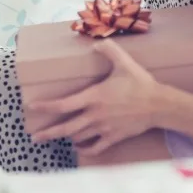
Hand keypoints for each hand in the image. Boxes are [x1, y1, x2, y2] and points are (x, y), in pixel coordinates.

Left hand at [28, 39, 160, 155]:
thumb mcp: (124, 63)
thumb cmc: (140, 83)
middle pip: (66, 128)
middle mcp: (95, 115)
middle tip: (34, 137)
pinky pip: (95, 148)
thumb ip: (109, 50)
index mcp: (94, 97)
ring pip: (78, 137)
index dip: (47, 106)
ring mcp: (104, 129)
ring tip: (59, 135)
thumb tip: (96, 43)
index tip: (33, 107)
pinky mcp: (113, 137)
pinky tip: (79, 147)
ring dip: (67, 136)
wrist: (159, 105)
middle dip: (48, 133)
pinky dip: (84, 149)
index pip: (64, 104)